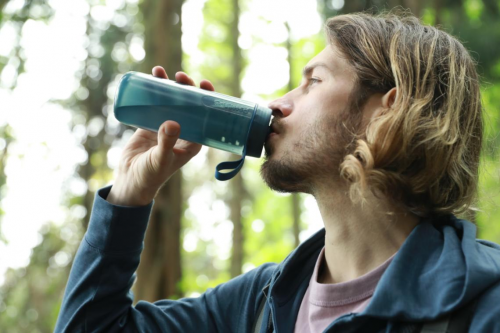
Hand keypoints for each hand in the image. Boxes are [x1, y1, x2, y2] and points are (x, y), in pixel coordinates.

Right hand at [107, 66, 214, 205]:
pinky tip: (150, 78)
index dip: (208, 100)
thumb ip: (167, 142)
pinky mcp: (150, 124)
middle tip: (181, 77)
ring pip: (171, 101)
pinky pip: (153, 103)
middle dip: (186, 89)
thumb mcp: (161, 159)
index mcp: (193, 141)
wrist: (131, 180)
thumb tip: (173, 123)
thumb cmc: (151, 174)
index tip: (205, 84)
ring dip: (168, 86)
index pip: (206, 117)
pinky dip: (152, 91)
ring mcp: (166, 126)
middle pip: (188, 105)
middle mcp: (183, 131)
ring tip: (161, 72)